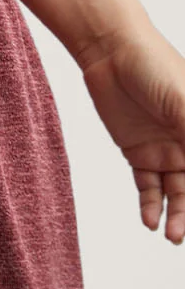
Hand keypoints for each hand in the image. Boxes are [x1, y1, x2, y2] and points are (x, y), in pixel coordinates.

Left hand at [77, 20, 184, 242]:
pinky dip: (150, 205)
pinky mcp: (138, 153)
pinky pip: (148, 187)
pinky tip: (150, 222)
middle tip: (183, 236)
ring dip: (176, 216)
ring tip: (172, 237)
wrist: (111, 51)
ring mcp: (166, 151)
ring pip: (176, 194)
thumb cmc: (155, 65)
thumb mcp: (183, 102)